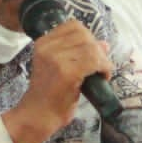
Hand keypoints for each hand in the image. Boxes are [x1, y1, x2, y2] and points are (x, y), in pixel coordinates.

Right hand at [3, 19, 113, 142]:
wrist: (38, 116)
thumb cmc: (49, 95)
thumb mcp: (61, 68)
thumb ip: (79, 53)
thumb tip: (104, 44)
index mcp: (43, 43)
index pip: (73, 26)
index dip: (88, 37)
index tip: (92, 53)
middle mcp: (47, 47)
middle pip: (84, 35)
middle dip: (97, 48)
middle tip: (100, 65)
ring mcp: (56, 58)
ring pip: (91, 47)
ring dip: (102, 60)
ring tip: (101, 73)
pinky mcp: (66, 72)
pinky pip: (93, 61)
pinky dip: (104, 67)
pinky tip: (103, 77)